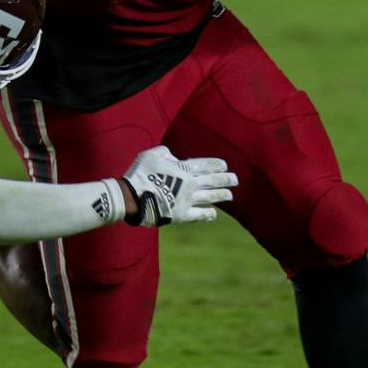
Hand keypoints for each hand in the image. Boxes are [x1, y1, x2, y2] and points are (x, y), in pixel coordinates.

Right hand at [121, 147, 236, 226]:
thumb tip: (172, 156)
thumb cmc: (139, 173)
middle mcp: (190, 184)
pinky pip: (199, 214)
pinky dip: (207, 214)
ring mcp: (187, 200)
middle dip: (225, 179)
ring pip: (210, 197)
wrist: (132, 197)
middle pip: (212, 181)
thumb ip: (165, 152)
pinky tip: (214, 214)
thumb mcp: (151, 155)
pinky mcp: (181, 214)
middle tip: (235, 179)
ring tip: (230, 195)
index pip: (205, 165)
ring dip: (221, 195)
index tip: (225, 165)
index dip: (216, 165)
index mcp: (183, 168)